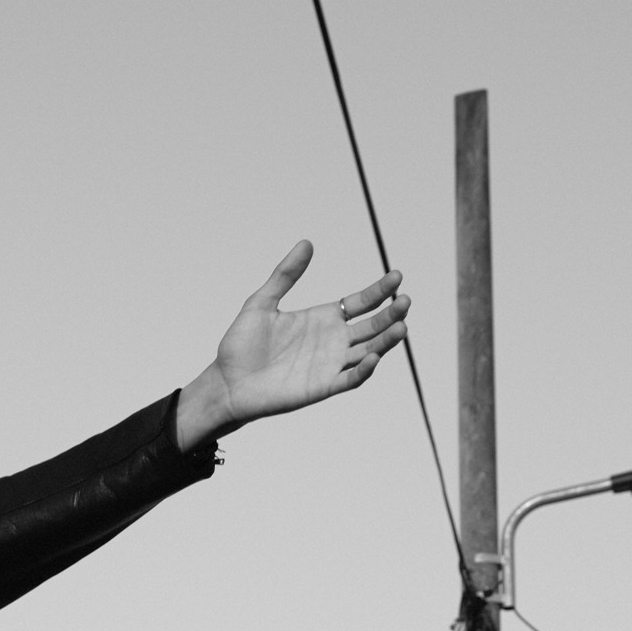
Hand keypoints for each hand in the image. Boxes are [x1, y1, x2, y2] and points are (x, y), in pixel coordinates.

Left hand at [175, 241, 410, 449]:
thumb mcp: (261, 302)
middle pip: (372, 326)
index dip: (379, 291)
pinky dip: (363, 370)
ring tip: (401, 326)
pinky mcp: (321, 387)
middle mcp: (332, 341)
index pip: (361, 303)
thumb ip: (285, 275)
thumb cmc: (241, 345)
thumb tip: (306, 243)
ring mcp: (329, 365)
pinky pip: (349, 379)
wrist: (225, 382)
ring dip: (386, 341)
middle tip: (405, 300)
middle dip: (391, 314)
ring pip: (368, 351)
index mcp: (322, 319)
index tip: (396, 276)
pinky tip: (373, 357)